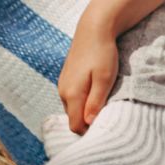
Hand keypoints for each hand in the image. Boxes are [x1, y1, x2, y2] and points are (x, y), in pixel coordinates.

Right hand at [58, 19, 117, 134]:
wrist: (91, 32)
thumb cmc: (101, 54)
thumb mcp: (104, 79)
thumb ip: (95, 102)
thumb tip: (88, 123)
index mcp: (71, 95)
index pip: (75, 125)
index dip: (87, 131)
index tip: (101, 127)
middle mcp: (62, 93)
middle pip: (72, 118)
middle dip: (86, 121)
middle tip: (104, 114)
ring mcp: (61, 86)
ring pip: (71, 108)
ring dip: (83, 110)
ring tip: (99, 100)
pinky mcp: (64, 80)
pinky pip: (70, 98)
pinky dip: (80, 101)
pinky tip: (91, 90)